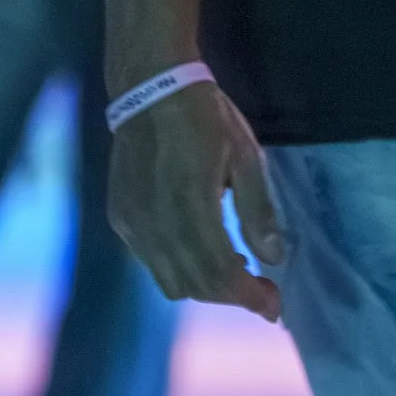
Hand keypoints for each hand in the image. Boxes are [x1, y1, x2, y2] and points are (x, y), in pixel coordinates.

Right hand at [108, 82, 286, 322]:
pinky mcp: (120, 217)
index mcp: (191, 205)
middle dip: (232, 296)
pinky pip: (150, 262)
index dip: (249, 297)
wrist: (149, 88)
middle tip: (262, 290)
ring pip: (170, 282)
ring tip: (233, 267)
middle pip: (196, 286)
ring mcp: (133, 223)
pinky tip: (200, 248)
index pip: (221, 274)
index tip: (275, 306)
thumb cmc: (205, 118)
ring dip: (205, 286)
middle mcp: (156, 223)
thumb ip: (258, 211)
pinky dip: (179, 269)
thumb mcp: (246, 156)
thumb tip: (273, 258)